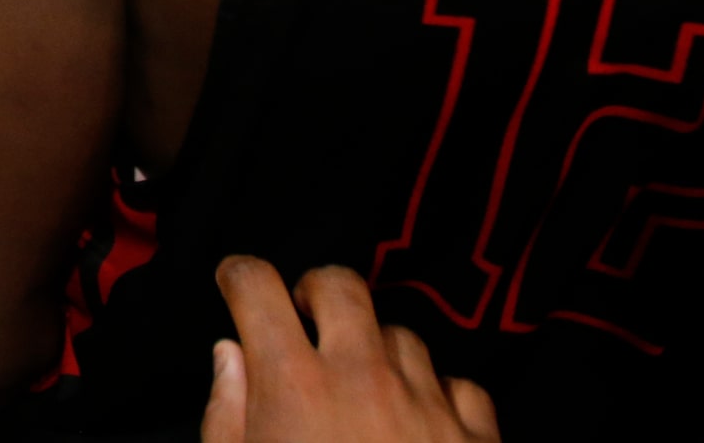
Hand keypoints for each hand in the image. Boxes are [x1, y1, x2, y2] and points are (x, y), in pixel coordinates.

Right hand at [203, 259, 498, 442]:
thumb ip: (227, 414)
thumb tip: (229, 358)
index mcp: (292, 383)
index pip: (257, 287)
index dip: (240, 276)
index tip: (236, 283)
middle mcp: (363, 377)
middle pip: (339, 285)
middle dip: (313, 292)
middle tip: (302, 319)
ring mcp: (426, 402)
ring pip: (401, 334)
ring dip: (375, 348)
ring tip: (359, 385)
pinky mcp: (475, 435)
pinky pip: (459, 385)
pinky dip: (436, 393)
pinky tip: (417, 418)